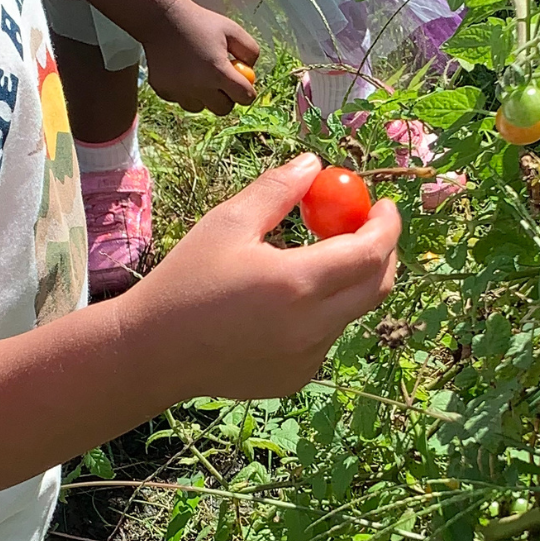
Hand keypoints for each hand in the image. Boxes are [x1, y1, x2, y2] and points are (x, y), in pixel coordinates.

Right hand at [120, 154, 399, 397]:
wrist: (153, 352)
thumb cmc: (187, 279)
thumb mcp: (228, 222)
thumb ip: (277, 190)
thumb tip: (313, 163)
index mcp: (297, 283)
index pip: (371, 252)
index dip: (386, 225)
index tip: (382, 205)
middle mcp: (312, 326)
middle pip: (378, 286)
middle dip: (383, 251)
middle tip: (368, 228)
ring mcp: (308, 357)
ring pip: (351, 311)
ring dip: (347, 282)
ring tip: (308, 261)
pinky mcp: (297, 377)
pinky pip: (326, 337)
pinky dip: (322, 313)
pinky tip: (280, 305)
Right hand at [139, 0, 259, 114]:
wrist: (161, 18)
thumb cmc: (200, 22)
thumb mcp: (232, 30)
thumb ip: (250, 51)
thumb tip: (251, 72)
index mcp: (218, 72)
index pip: (244, 97)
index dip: (247, 91)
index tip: (244, 85)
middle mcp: (198, 87)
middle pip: (223, 109)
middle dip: (227, 98)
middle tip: (223, 81)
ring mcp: (179, 91)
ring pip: (201, 107)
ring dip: (205, 96)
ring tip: (199, 74)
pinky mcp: (163, 91)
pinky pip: (181, 99)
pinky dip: (185, 91)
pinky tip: (182, 71)